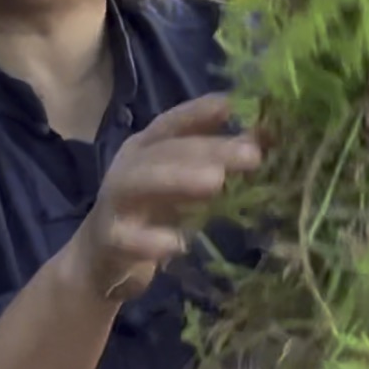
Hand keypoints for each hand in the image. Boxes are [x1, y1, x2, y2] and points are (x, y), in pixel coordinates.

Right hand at [63, 93, 261, 302]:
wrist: (100, 263)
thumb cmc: (151, 215)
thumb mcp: (181, 183)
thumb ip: (216, 159)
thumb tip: (268, 136)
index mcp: (146, 149)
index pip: (172, 123)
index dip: (200, 112)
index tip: (233, 105)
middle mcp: (128, 168)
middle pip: (164, 151)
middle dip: (208, 150)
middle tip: (252, 155)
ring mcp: (116, 203)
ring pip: (140, 183)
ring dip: (177, 180)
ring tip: (216, 182)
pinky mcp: (109, 240)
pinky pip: (127, 239)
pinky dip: (150, 241)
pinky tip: (178, 244)